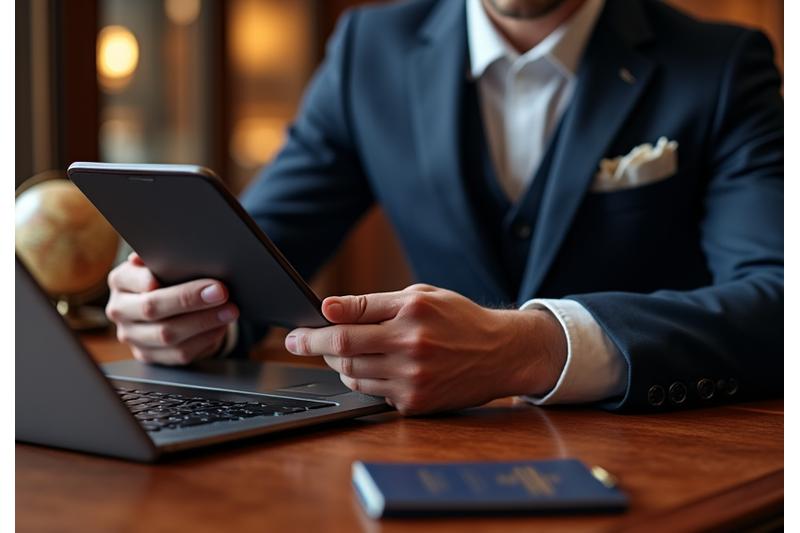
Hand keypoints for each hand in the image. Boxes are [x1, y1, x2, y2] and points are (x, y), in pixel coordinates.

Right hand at [105, 253, 238, 364]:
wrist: (169, 309)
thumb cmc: (169, 278)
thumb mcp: (164, 263)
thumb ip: (164, 257)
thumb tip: (162, 251)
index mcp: (120, 280)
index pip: (130, 279)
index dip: (148, 278)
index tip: (174, 273)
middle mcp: (120, 309)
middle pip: (152, 308)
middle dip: (189, 299)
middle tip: (220, 291)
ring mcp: (132, 336)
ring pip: (168, 334)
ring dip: (204, 322)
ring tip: (229, 310)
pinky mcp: (149, 356)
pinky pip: (178, 353)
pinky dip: (204, 339)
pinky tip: (220, 326)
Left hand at [285, 284, 566, 414]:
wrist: (501, 353)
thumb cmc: (458, 319)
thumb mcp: (422, 296)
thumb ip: (375, 303)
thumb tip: (330, 308)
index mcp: (412, 311)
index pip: (350, 317)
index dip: (316, 325)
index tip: (297, 328)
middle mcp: (412, 344)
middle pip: (343, 349)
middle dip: (313, 345)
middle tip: (297, 342)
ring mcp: (414, 377)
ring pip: (352, 374)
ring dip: (336, 364)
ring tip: (335, 353)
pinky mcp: (416, 402)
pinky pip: (372, 393)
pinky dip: (362, 380)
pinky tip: (368, 369)